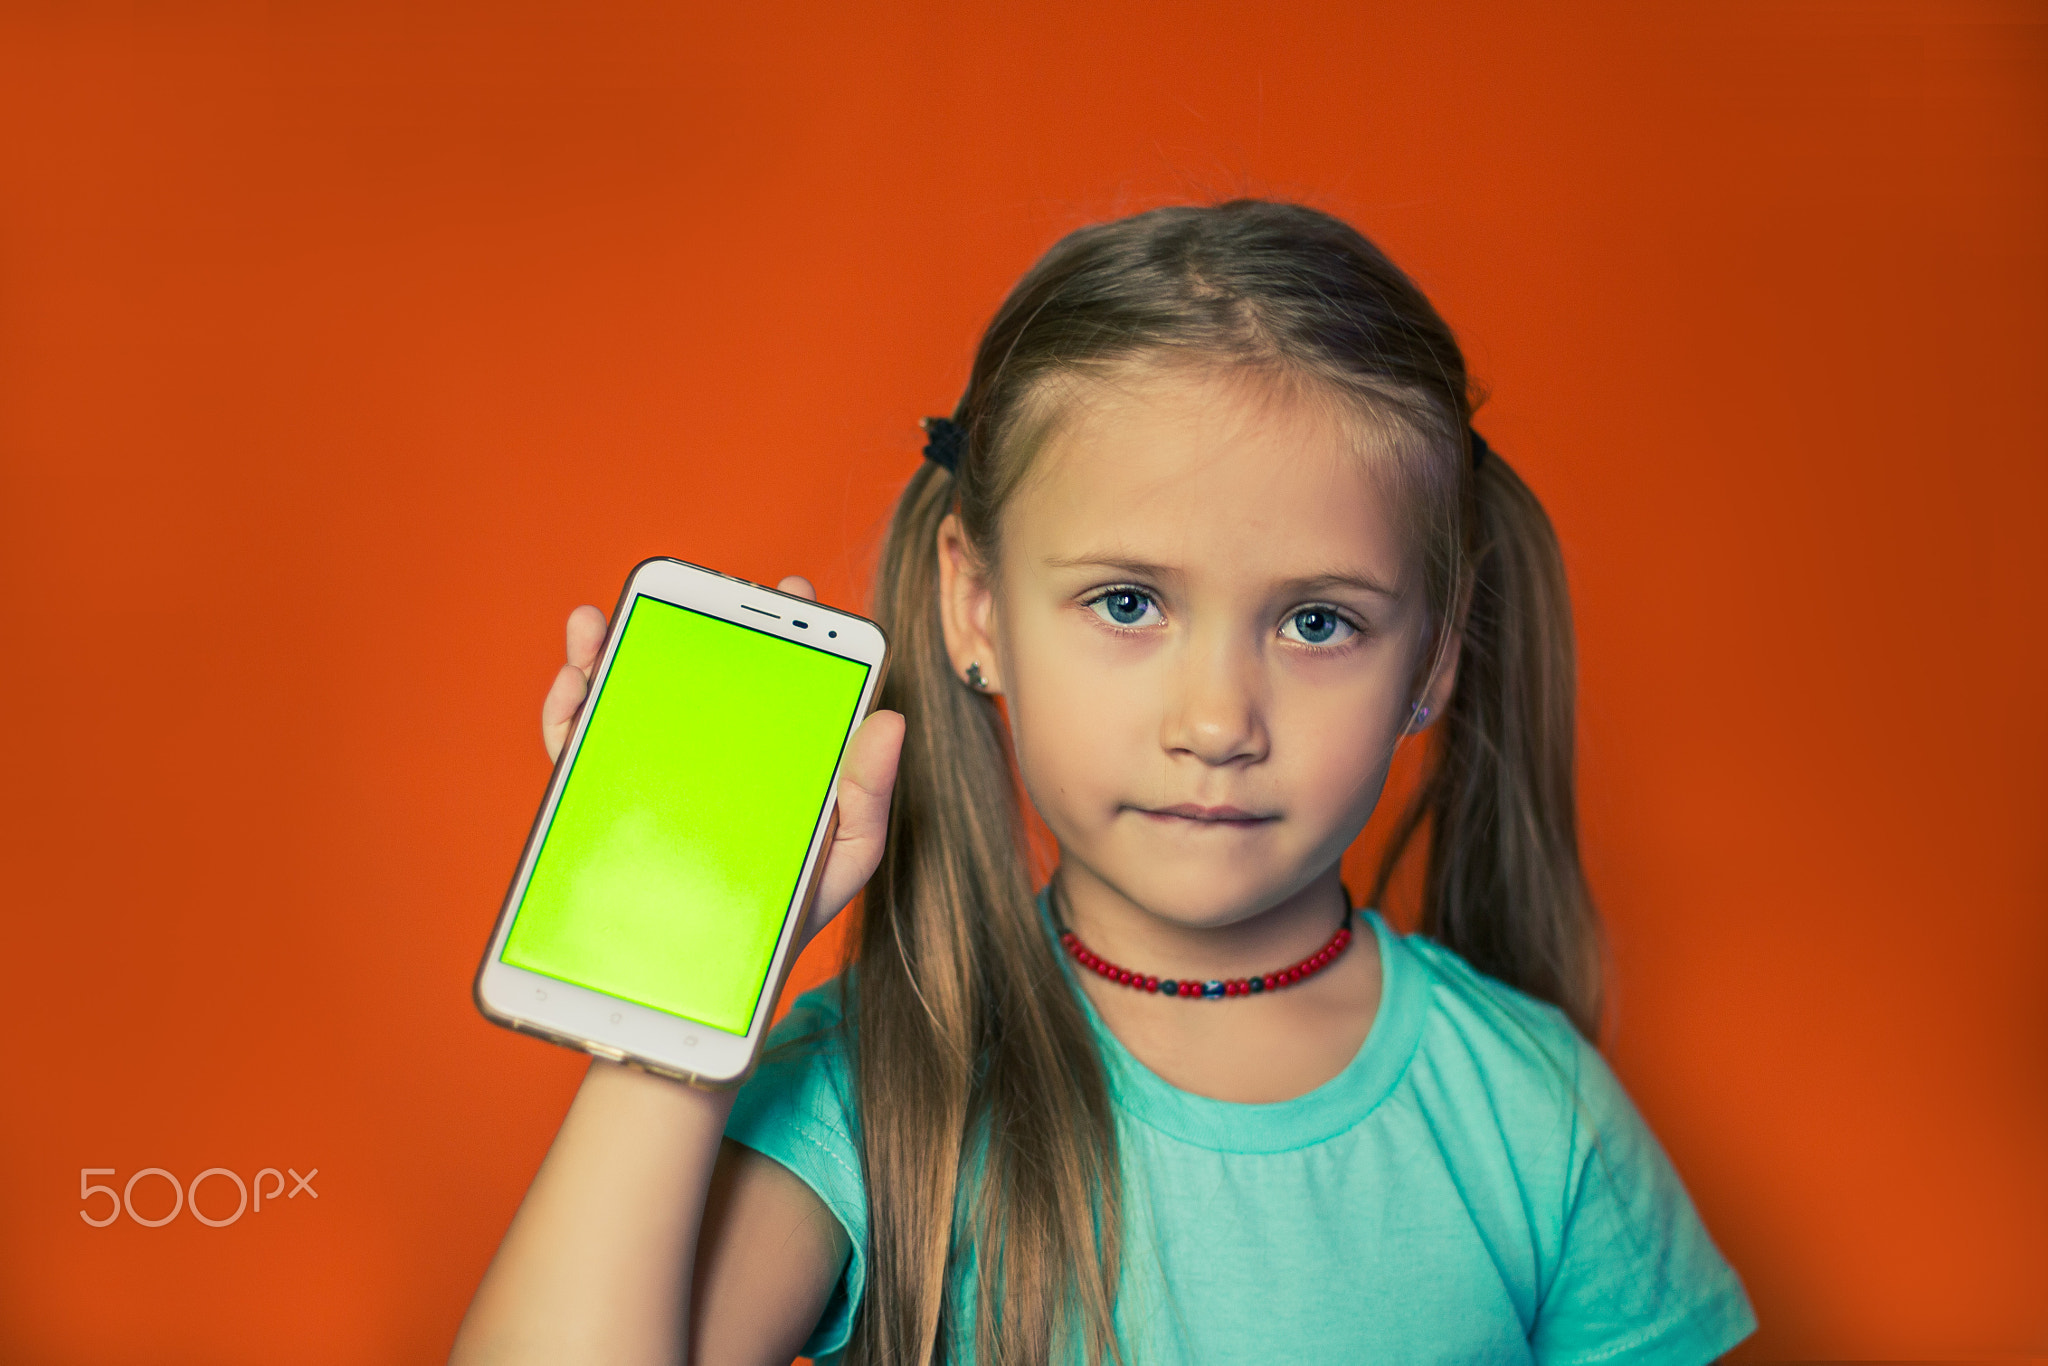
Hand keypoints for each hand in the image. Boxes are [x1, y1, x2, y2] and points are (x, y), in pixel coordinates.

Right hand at [538, 577, 902, 947]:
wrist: (723, 983)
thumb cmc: (789, 909)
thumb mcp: (845, 857)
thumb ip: (870, 794)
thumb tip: (892, 719)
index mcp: (775, 751)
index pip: (780, 676)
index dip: (785, 627)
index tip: (789, 589)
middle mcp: (713, 748)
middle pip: (702, 670)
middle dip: (692, 622)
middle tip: (695, 596)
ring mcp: (658, 769)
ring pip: (630, 693)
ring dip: (609, 649)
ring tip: (601, 626)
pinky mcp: (607, 800)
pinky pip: (580, 747)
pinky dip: (567, 711)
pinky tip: (573, 688)